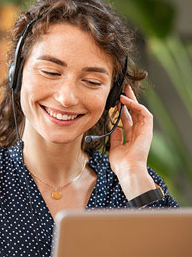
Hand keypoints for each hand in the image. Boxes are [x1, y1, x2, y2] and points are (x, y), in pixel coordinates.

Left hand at [109, 85, 154, 199]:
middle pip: (134, 112)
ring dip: (133, 101)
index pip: (127, 119)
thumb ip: (116, 136)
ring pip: (140, 111)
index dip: (122, 109)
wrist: (127, 170)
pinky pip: (144, 114)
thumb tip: (114, 127)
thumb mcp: (115, 147)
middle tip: (124, 90)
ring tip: (125, 92)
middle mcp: (138, 132)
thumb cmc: (121, 163)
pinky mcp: (147, 130)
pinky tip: (127, 101)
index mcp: (131, 136)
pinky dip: (136, 106)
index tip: (115, 102)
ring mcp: (143, 130)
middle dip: (129, 101)